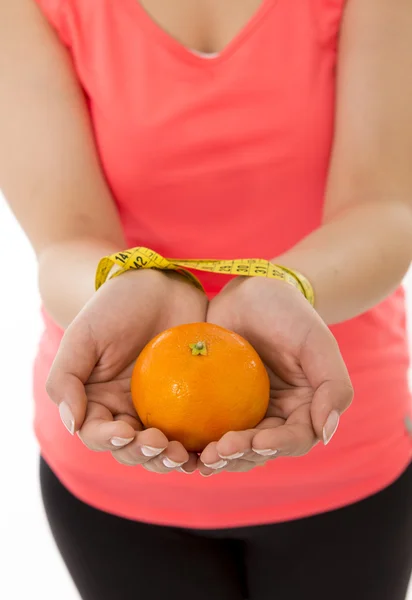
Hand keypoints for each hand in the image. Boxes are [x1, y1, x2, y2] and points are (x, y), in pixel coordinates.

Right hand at [46, 269, 207, 473]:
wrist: (159, 285)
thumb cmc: (116, 306)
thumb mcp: (83, 336)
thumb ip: (66, 379)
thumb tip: (72, 425)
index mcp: (98, 402)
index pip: (98, 434)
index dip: (109, 441)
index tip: (125, 432)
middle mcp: (127, 411)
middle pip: (132, 450)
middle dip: (144, 455)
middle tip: (161, 444)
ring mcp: (161, 408)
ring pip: (163, 449)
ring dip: (170, 460)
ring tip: (184, 455)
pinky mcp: (191, 401)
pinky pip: (195, 430)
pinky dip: (201, 445)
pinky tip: (210, 447)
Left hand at [197, 276, 352, 475]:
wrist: (251, 292)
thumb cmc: (288, 312)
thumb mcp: (316, 341)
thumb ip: (333, 385)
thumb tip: (327, 434)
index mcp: (304, 408)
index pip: (295, 437)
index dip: (277, 445)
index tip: (256, 441)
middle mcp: (277, 416)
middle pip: (261, 451)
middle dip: (241, 457)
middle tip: (216, 452)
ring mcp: (246, 412)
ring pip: (235, 448)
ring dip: (221, 459)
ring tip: (201, 457)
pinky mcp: (218, 405)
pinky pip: (209, 428)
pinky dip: (199, 442)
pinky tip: (182, 447)